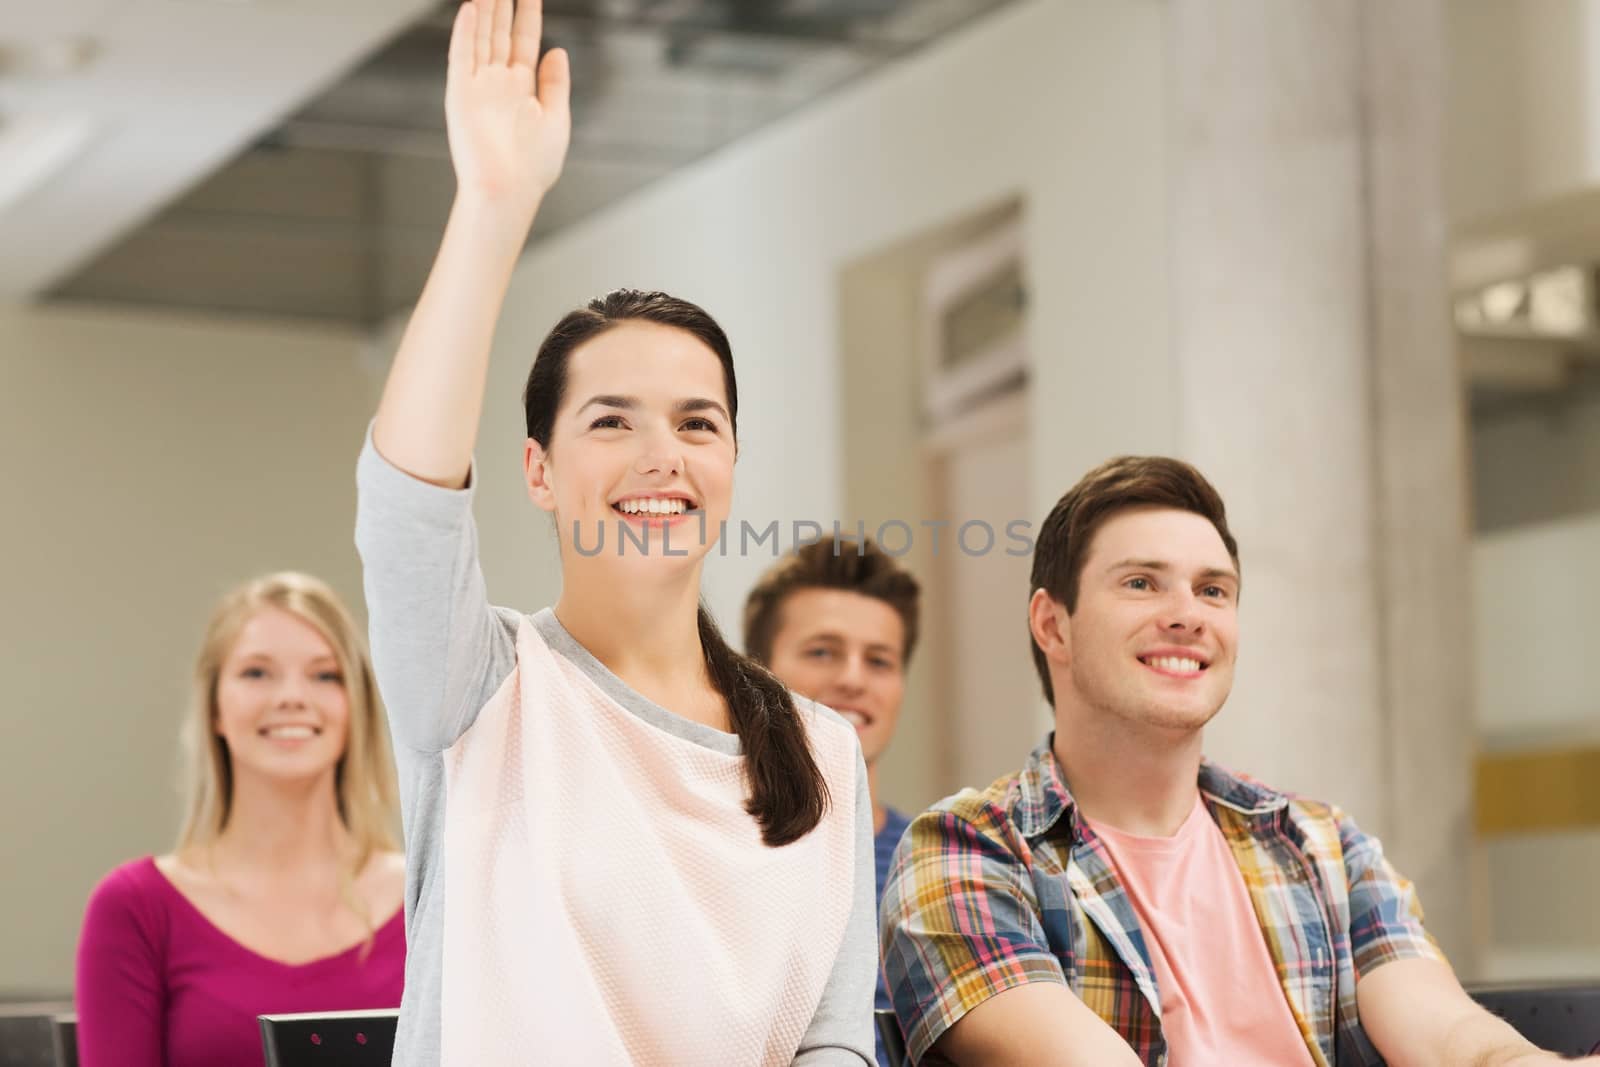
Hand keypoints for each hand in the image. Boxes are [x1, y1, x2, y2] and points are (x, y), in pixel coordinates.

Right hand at [444, 0, 570, 213]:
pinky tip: (470, 9)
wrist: (508, 191)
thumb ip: (555, 84)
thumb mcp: (556, 119)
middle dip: (502, 4)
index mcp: (522, 89)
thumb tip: (558, 50)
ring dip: (484, 10)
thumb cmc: (533, 167)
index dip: (528, 15)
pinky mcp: (460, 95)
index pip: (524, 41)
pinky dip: (465, 32)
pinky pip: (461, 56)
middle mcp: (499, 84)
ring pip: (480, 37)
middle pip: (500, 33)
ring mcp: (478, 87)